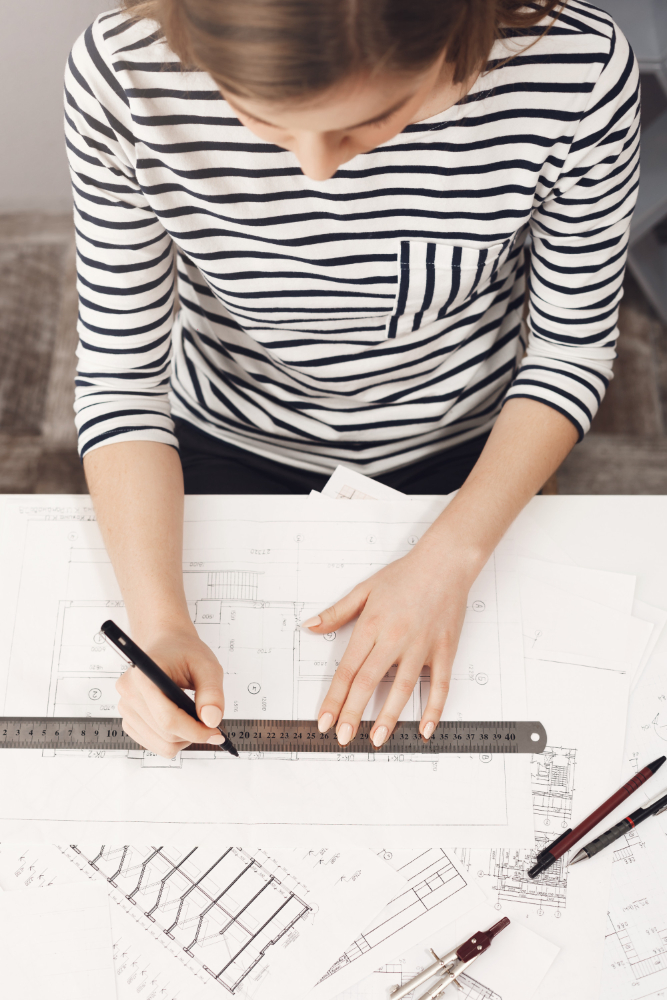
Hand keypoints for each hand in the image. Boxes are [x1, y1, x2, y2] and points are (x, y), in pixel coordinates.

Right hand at [115, 624, 225, 756]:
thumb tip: (211, 721)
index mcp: (144, 676)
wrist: (167, 646)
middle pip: (165, 734)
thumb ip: (212, 693)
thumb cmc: (185, 652)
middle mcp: (129, 694)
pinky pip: (153, 744)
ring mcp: (125, 708)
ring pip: (161, 745)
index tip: (216, 733)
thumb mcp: (207, 666)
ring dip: (183, 738)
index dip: (195, 731)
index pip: (168, 719)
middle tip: (209, 722)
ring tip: (194, 717)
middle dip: (193, 734)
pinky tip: (180, 720)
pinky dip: (172, 739)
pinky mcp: (128, 719)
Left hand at [305, 543, 478, 747]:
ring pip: (403, 688)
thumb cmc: (405, 575)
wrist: (445, 562)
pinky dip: (434, 709)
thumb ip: (337, 612)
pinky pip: (440, 685)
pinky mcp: (445, 650)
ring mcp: (422, 646)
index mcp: (372, 625)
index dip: (334, 698)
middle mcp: (395, 638)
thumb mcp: (364, 589)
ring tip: (378, 738)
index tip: (324, 720)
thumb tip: (310, 627)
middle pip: (369, 682)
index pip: (347, 669)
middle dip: (354, 713)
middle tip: (343, 738)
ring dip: (389, 716)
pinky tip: (425, 729)